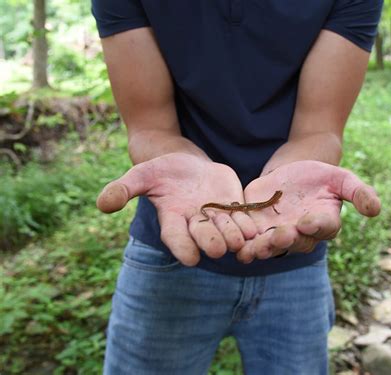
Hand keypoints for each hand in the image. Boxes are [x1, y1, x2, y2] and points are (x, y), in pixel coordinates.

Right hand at [96, 153, 256, 265]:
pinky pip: (243, 220)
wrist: (187, 164)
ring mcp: (216, 218)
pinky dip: (248, 224)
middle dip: (211, 242)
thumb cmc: (162, 171)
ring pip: (227, 231)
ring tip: (239, 237)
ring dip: (233, 235)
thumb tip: (102, 204)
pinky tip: (254, 228)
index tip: (189, 258)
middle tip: (218, 247)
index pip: (175, 239)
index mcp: (172, 220)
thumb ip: (123, 189)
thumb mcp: (141, 175)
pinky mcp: (234, 209)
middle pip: (204, 237)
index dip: (182, 248)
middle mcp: (195, 224)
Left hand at [236, 160, 380, 262]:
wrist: (291, 170)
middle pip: (294, 242)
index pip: (323, 227)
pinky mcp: (256, 227)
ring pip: (270, 246)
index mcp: (323, 222)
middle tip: (279, 236)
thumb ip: (358, 192)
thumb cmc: (320, 176)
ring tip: (252, 249)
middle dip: (286, 240)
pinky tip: (235, 244)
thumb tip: (376, 210)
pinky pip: (249, 238)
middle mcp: (301, 234)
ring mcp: (277, 232)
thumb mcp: (341, 178)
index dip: (316, 225)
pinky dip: (242, 242)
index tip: (308, 222)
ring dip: (261, 249)